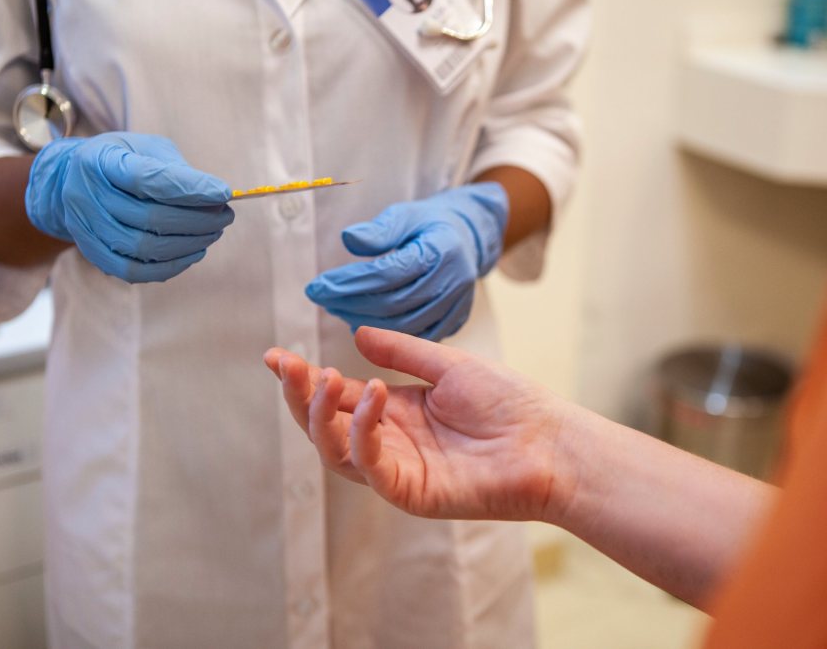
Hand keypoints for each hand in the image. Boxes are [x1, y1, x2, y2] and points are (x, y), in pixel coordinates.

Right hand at [25, 132, 233, 281]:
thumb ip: (176, 168)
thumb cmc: (123, 160)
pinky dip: (171, 266)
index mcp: (100, 160)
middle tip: (225, 215)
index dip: (190, 188)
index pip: (148, 178)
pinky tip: (194, 253)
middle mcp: (86, 195)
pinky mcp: (93, 254)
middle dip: (197, 220)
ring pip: (145, 248)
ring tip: (214, 232)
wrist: (74, 179)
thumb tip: (215, 195)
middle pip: (149, 217)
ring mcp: (86, 228)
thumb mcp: (146, 148)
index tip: (224, 193)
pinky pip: (135, 271)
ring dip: (189, 244)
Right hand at [263, 327, 575, 521]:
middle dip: (300, 397)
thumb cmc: (508, 403)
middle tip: (286, 365)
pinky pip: (372, 468)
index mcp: (393, 413)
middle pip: (323, 427)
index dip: (303, 378)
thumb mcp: (448, 366)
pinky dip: (363, 433)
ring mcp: (397, 471)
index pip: (335, 397)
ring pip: (335, 451)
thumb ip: (402, 353)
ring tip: (327, 376)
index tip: (275, 355)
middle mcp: (388, 443)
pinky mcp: (411, 493)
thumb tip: (357, 334)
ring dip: (323, 414)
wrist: (550, 440)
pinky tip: (372, 395)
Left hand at [305, 183, 508, 340]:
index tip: (317, 287)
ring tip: (338, 310)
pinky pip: (415, 337)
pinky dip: (387, 336)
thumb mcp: (406, 214)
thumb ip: (380, 230)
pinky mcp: (453, 322)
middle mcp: (451, 282)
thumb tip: (349, 239)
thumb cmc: (430, 225)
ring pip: (403, 325)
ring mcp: (455, 306)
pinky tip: (363, 325)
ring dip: (365, 322)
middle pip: (393, 303)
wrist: (466, 240)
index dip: (349, 283)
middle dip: (350, 303)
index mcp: (441, 251)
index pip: (387, 273)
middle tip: (322, 299)